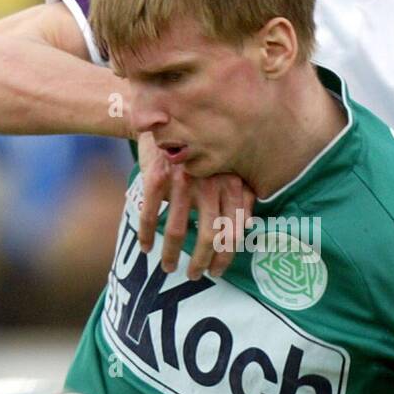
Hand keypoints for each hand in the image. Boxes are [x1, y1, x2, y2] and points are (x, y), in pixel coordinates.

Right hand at [136, 135, 254, 281]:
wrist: (168, 118)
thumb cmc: (203, 150)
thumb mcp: (229, 168)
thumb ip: (242, 196)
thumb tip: (247, 228)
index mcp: (233, 183)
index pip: (234, 230)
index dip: (226, 256)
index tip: (218, 271)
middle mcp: (211, 182)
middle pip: (210, 235)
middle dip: (201, 262)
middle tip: (194, 276)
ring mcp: (183, 180)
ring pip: (178, 230)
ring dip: (172, 255)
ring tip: (169, 267)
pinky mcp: (157, 176)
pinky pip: (151, 214)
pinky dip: (147, 234)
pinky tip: (145, 246)